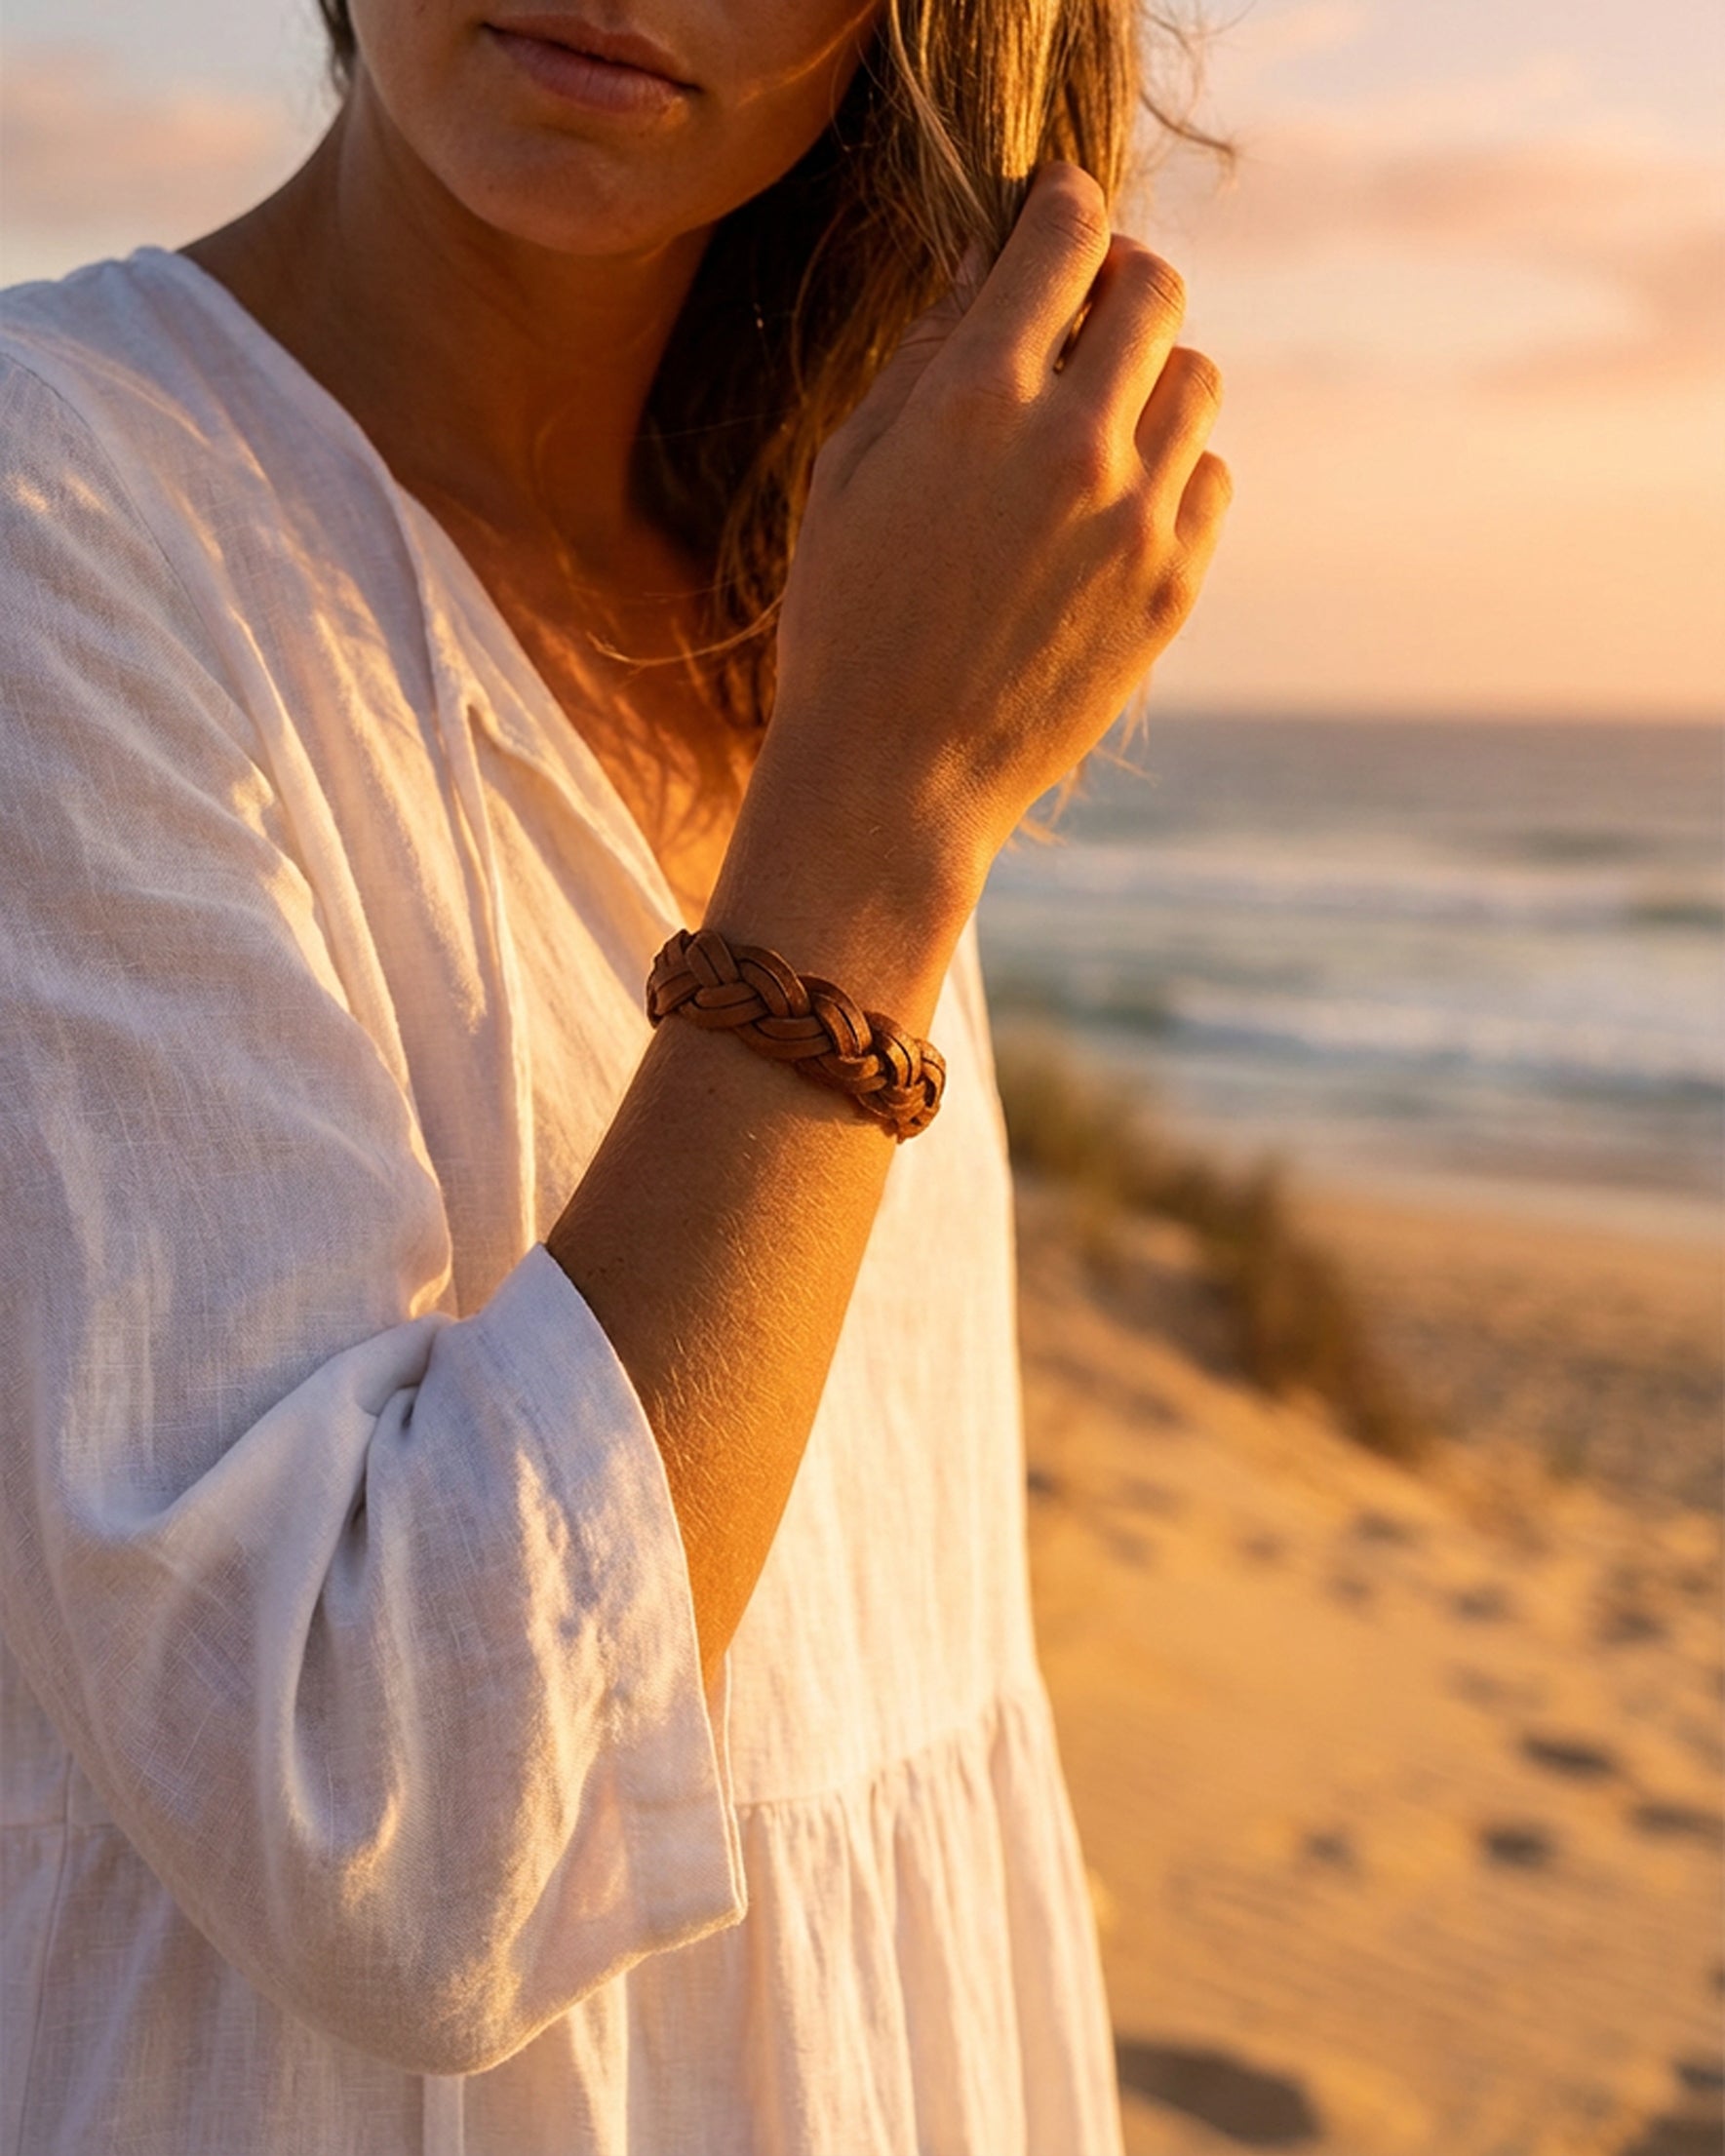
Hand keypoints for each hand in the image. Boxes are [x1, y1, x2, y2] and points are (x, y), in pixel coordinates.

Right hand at [763, 160, 1231, 894]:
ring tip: (1096, 420)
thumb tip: (990, 268)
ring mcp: (1135, 519)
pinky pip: (1210, 476)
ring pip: (1196, 380)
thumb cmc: (847, 625)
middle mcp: (1071, 445)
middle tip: (1083, 309)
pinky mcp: (1172, 585)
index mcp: (975, 403)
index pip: (1064, 233)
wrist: (897, 780)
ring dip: (1151, 376)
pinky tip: (1114, 504)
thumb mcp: (848, 475)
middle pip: (1155, 288)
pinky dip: (1173, 469)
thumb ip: (924, 357)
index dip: (1061, 202)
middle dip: (1119, 278)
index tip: (1053, 210)